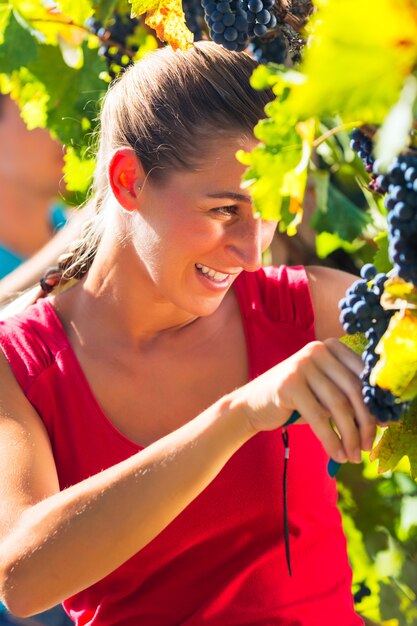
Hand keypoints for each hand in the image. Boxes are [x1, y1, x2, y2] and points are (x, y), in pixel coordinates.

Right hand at [231, 339, 375, 464]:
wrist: (251, 405)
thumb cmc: (294, 402)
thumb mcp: (324, 394)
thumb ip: (349, 398)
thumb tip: (385, 418)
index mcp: (330, 347)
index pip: (362, 375)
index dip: (375, 403)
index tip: (385, 426)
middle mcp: (317, 350)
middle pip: (353, 389)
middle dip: (365, 423)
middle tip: (368, 447)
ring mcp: (301, 365)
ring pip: (338, 405)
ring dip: (350, 435)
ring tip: (354, 456)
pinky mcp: (289, 384)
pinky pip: (318, 417)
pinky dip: (331, 440)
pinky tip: (337, 454)